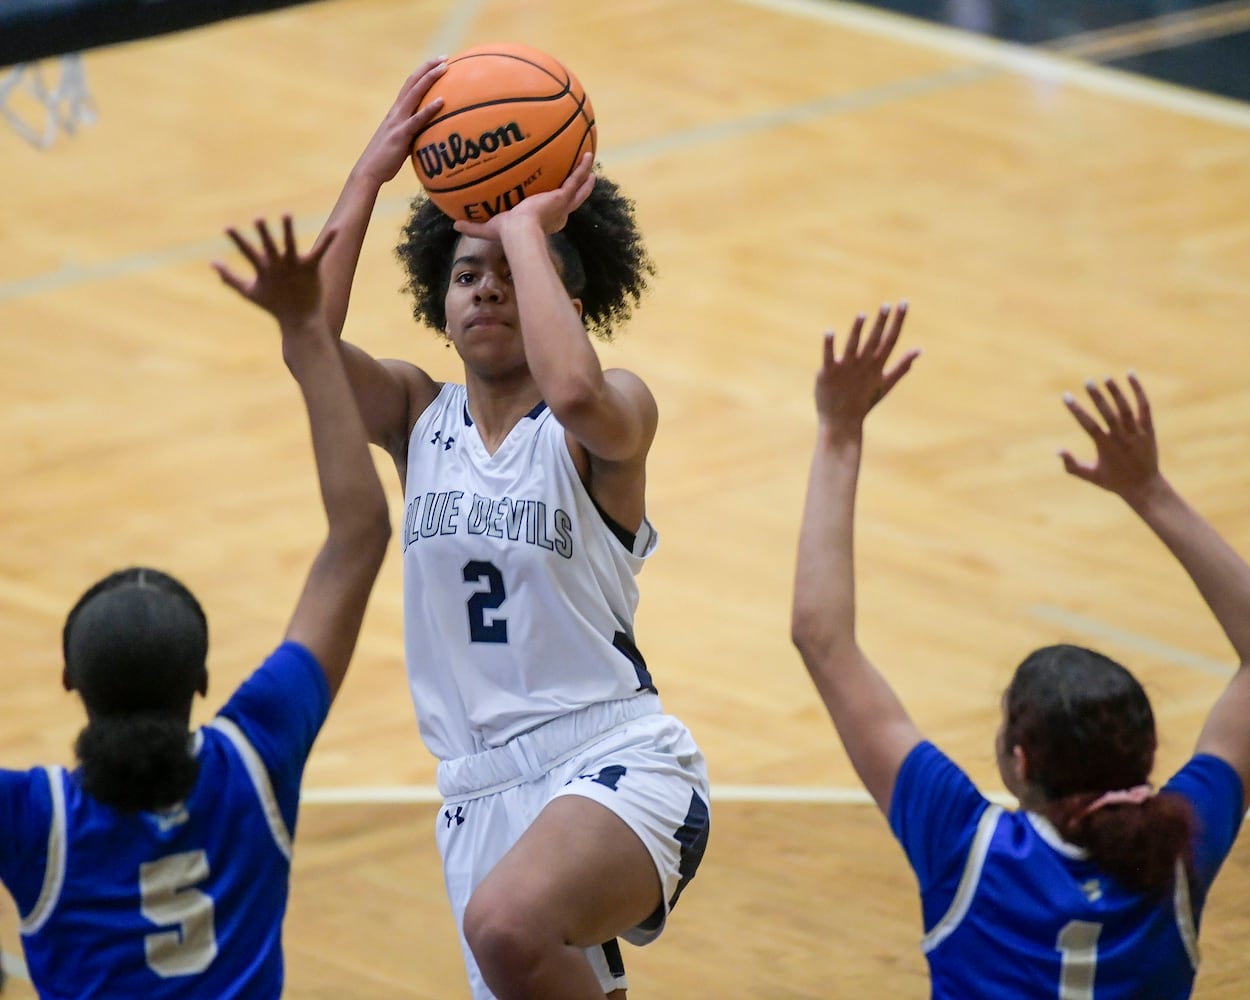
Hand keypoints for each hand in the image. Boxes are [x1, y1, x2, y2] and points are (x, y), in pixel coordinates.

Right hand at [213, 216, 336, 330]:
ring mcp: (295, 267)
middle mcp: (278, 267)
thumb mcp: (248, 292)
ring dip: (289, 229)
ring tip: (286, 213)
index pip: (247, 252)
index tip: (227, 226)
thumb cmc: (273, 306)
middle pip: (269, 247)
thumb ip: (229, 277)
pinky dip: (328, 240)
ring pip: (291, 245)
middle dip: (264, 233)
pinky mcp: (311, 269)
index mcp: (263, 270)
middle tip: (259, 217)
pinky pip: (319, 252)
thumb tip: (211, 263)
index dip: (237, 239)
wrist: (300, 321)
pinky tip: (336, 229)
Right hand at [355, 58, 447, 185]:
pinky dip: (429, 109)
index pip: (410, 87)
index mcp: (396, 113)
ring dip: (429, 79)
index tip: (437, 63)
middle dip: (428, 68)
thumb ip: (413, 135)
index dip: (422, 73)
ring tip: (445, 68)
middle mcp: (396, 112)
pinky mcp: (400, 135)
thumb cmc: (385, 162)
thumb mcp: (402, 143)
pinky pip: (417, 120)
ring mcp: (397, 122)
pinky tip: (441, 101)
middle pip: (412, 83)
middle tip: (444, 58)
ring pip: (414, 94)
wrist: (368, 172)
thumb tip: (429, 136)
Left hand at [453, 152, 595, 241]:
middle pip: (571, 201)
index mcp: (544, 221)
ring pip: (578, 189)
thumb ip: (473, 226)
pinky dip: (582, 167)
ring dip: (585, 177)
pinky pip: (575, 179)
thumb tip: (454, 224)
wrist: (520, 232)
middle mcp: (556, 214)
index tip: (555, 197)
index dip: (556, 205)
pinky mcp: (562, 197)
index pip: (552, 212)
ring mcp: (561, 205)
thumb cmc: (506, 234)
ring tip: (589, 162)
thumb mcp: (488, 228)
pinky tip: (587, 154)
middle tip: (583, 180)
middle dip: (577, 191)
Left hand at [815, 302, 917, 431]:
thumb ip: (902, 366)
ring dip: (857, 331)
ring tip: (862, 315)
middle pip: (874, 340)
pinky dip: (829, 345)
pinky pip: (829, 356)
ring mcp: (846, 368)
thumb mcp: (886, 383)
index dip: (898, 321)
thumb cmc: (864, 401)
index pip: (890, 339)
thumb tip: (919, 350)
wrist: (842, 422)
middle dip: (881, 323)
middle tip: (887, 305)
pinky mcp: (828, 373)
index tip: (903, 303)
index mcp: (877, 365)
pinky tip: (829, 332)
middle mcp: (863, 365)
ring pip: (853, 346)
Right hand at [1060, 373, 1159, 497]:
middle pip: (1108, 413)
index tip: (1066, 396)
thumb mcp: (1090, 476)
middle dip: (1097, 397)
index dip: (1076, 410)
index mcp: (1105, 447)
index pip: (1088, 425)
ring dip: (1116, 392)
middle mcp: (1121, 438)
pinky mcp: (1148, 429)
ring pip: (1126, 408)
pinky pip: (1144, 407)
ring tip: (1105, 378)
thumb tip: (1057, 450)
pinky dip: (1138, 391)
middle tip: (1087, 382)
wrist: (1144, 486)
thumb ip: (1072, 465)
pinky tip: (1130, 375)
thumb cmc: (1114, 481)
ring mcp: (1136, 433)